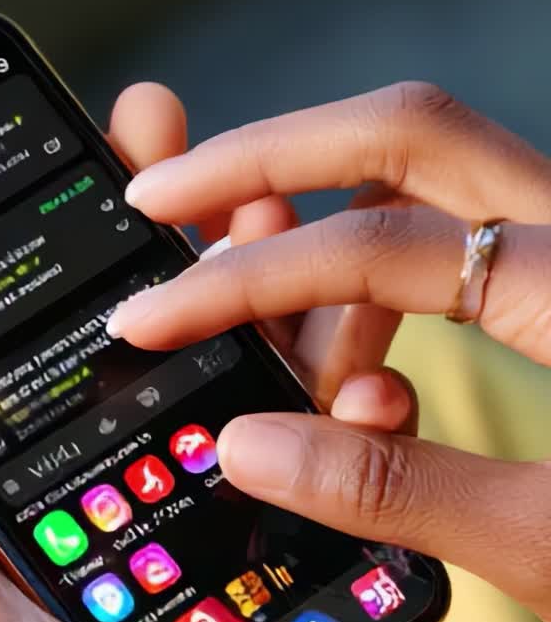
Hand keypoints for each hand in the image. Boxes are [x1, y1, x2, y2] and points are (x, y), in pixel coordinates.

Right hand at [111, 81, 550, 621]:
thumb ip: (396, 489)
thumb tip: (249, 442)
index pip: (375, 248)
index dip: (244, 282)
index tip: (151, 317)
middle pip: (403, 132)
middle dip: (267, 155)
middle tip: (166, 199)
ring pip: (437, 164)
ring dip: (329, 205)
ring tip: (260, 299)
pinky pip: (470, 221)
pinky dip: (390, 254)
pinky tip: (363, 344)